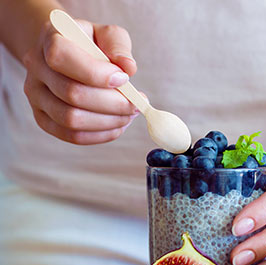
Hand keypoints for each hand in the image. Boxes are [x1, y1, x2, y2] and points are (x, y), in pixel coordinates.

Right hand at [23, 19, 138, 143]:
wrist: (69, 57)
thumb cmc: (92, 45)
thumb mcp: (107, 35)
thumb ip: (118, 46)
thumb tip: (128, 68)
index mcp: (50, 38)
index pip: (62, 56)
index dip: (97, 73)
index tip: (125, 79)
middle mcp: (37, 68)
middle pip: (72, 94)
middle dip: (112, 103)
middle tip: (136, 104)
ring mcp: (36, 97)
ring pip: (71, 120)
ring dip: (109, 121)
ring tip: (129, 115)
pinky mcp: (44, 119)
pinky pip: (73, 136)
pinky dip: (101, 135)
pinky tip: (118, 125)